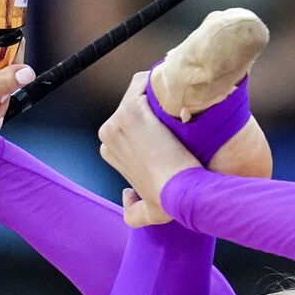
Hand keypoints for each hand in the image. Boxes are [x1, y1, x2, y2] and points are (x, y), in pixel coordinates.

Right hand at [98, 71, 201, 226]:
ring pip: (140, 92)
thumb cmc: (170, 201)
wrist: (183, 191)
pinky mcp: (131, 109)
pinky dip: (158, 80)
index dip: (153, 123)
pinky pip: (143, 81)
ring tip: (185, 96)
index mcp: (110, 152)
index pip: (130, 125)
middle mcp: (108, 134)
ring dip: (159, 91)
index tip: (174, 126)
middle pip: (135, 106)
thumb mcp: (150, 214)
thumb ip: (133, 211)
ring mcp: (117, 120)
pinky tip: (179, 85)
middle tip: (183, 111)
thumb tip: (127, 195)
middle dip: (155, 107)